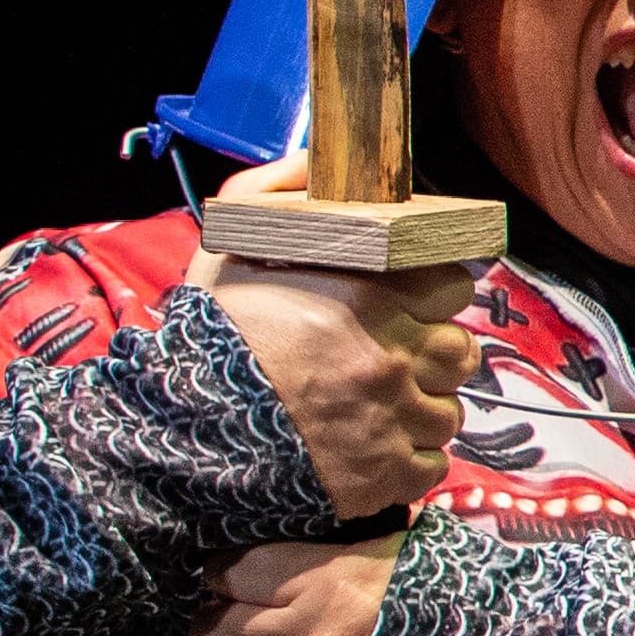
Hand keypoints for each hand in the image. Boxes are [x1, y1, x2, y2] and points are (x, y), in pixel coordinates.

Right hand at [184, 158, 482, 518]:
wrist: (175, 440)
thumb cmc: (206, 342)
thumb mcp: (228, 248)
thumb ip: (278, 193)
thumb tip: (319, 160)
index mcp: (362, 295)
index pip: (450, 285)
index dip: (429, 296)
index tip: (405, 307)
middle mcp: (386, 356)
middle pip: (458, 349)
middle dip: (429, 352)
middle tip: (386, 360)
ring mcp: (390, 420)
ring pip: (448, 408)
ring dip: (419, 407)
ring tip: (370, 407)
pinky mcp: (386, 475)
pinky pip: (432, 462)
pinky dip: (408, 458)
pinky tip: (367, 447)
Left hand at [195, 538, 391, 635]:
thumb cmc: (450, 600)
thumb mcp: (399, 549)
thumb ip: (341, 541)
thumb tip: (295, 529)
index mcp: (329, 582)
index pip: (232, 572)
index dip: (225, 575)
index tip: (233, 581)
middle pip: (215, 630)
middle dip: (219, 625)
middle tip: (238, 624)